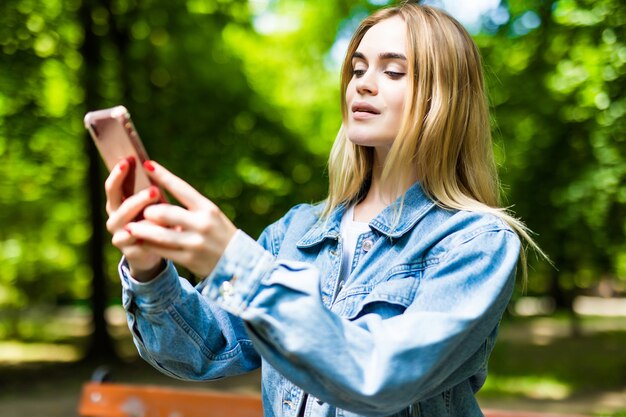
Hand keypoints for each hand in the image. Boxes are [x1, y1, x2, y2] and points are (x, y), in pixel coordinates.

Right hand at [105, 157, 164, 280]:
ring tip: (164, 215)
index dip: (118, 173)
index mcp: (115, 204)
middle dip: (139, 198)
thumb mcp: (150, 203)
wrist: (151, 252)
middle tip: (155, 190)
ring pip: (130, 225)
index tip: (128, 160)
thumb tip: (152, 165)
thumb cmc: (152, 220)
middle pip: (121, 206)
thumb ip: (147, 188)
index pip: (112, 186)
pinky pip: (140, 242)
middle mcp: (114, 219)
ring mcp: (119, 236)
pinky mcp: (129, 252)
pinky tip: (165, 231)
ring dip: (147, 219)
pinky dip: (152, 236)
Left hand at [124, 160, 237, 278]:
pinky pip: (163, 251)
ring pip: (160, 234)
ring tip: (130, 227)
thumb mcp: (212, 216)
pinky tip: (140, 242)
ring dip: (142, 229)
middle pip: (166, 212)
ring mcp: (195, 243)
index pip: (181, 188)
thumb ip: (190, 208)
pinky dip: (149, 246)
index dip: (163, 175)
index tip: (147, 164)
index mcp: (208, 209)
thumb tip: (160, 199)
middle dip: (149, 210)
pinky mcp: (189, 259)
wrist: (239, 263)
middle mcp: (202, 224)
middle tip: (141, 210)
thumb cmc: (221, 234)